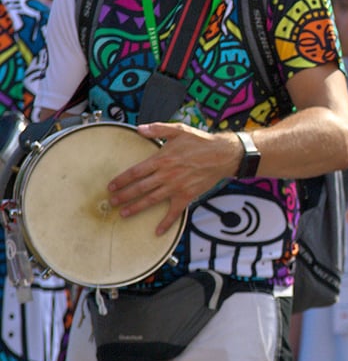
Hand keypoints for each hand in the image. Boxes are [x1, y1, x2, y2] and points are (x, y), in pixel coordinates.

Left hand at [106, 122, 239, 234]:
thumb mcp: (180, 130)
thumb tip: (139, 129)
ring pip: (152, 200)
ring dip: (136, 208)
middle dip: (124, 196)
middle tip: (112, 202)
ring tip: (123, 213)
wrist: (223, 155)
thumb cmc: (201, 142)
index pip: (136, 172)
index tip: (111, 186)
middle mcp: (167, 175)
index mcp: (163, 159)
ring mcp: (177, 187)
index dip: (122, 180)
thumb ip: (158, 129)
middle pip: (140, 188)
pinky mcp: (187, 195)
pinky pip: (174, 212)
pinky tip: (157, 231)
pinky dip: (166, 223)